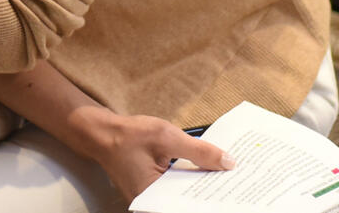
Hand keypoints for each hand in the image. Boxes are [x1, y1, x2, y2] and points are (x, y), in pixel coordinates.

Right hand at [75, 107, 231, 200]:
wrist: (102, 134)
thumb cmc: (128, 135)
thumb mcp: (166, 137)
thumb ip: (198, 151)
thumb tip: (228, 163)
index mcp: (152, 196)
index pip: (191, 203)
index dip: (214, 197)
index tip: (235, 188)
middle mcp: (151, 204)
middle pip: (189, 201)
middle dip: (211, 190)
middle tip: (234, 180)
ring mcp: (151, 201)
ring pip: (185, 197)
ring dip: (202, 186)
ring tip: (224, 175)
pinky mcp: (153, 195)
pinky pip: (177, 191)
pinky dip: (191, 182)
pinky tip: (206, 171)